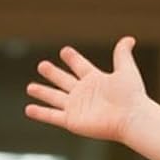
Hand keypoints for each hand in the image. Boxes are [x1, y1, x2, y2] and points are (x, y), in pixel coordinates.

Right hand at [25, 37, 147, 144]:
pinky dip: (40, 113)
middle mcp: (84, 93)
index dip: (72, 59)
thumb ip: (122, 54)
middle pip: (64, 80)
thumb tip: (129, 39)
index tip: (64, 51)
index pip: (80, 66)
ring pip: (54, 98)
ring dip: (42, 92)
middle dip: (53, 73)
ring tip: (30, 87)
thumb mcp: (126, 70)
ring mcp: (77, 107)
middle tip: (42, 65)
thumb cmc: (131, 95)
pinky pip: (52, 116)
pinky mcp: (72, 120)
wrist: (131, 118)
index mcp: (96, 80)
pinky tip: (28, 109)